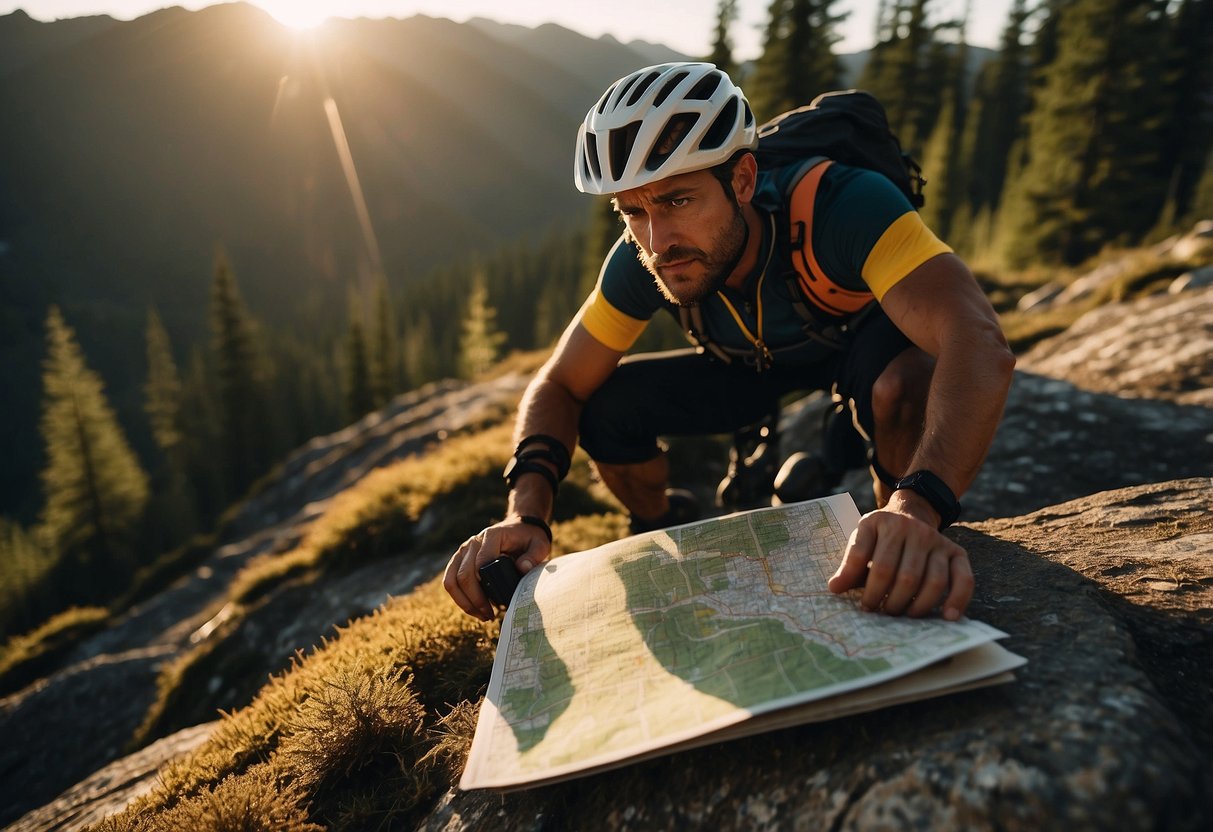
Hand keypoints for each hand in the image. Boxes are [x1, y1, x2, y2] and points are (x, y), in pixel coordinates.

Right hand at [444, 517, 552, 620]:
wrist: (518, 528)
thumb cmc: (528, 538)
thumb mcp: (539, 544)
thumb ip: (534, 556)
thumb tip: (522, 569)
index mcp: (491, 536)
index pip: (481, 562)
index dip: (486, 585)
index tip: (498, 604)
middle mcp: (473, 542)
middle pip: (464, 575)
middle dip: (475, 599)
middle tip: (489, 615)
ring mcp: (463, 551)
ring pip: (451, 580)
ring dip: (464, 602)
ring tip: (482, 615)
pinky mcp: (458, 560)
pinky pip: (450, 581)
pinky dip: (459, 598)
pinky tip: (474, 609)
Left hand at [826, 504, 973, 619]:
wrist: (910, 515)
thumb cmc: (880, 539)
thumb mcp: (861, 542)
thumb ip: (849, 566)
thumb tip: (835, 589)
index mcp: (878, 522)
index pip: (863, 555)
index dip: (858, 584)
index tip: (860, 606)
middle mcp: (910, 528)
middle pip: (900, 574)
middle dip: (886, 600)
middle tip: (879, 612)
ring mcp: (935, 539)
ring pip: (931, 580)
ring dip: (915, 606)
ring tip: (900, 615)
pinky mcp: (956, 551)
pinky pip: (964, 578)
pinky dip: (958, 600)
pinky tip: (947, 617)